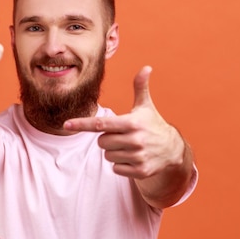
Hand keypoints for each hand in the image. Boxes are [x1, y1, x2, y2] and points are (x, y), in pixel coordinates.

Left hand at [64, 66, 186, 178]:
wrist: (173, 149)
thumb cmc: (153, 124)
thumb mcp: (146, 106)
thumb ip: (141, 87)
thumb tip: (146, 67)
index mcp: (132, 123)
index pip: (101, 124)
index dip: (82, 124)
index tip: (66, 124)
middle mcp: (135, 140)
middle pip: (101, 142)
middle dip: (107, 139)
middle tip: (122, 135)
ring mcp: (138, 156)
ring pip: (108, 156)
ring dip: (115, 152)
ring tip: (129, 147)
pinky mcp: (141, 171)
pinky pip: (116, 169)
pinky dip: (121, 165)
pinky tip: (133, 158)